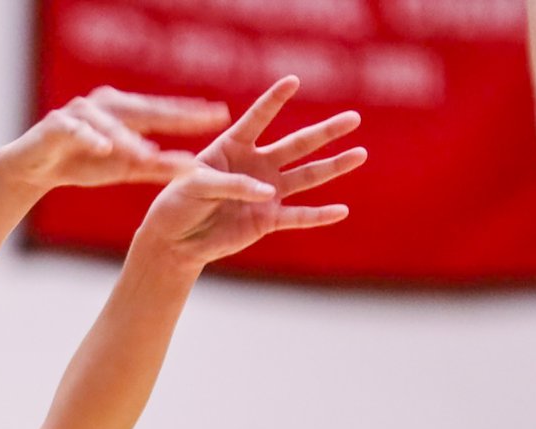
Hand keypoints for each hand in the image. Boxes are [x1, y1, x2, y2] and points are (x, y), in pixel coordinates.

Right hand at [1, 88, 272, 198]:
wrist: (32, 167)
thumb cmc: (81, 164)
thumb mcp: (122, 168)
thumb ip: (153, 166)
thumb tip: (191, 169)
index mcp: (124, 113)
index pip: (162, 111)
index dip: (189, 113)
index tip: (220, 115)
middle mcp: (105, 106)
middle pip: (143, 109)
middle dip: (172, 114)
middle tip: (199, 119)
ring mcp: (81, 113)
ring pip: (110, 123)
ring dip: (129, 137)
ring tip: (148, 152)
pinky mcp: (56, 125)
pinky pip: (76, 130)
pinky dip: (90, 137)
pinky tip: (104, 147)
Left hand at [136, 78, 367, 268]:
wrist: (175, 240)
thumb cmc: (179, 204)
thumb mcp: (196, 186)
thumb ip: (232, 184)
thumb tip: (269, 193)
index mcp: (233, 146)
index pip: (258, 118)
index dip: (274, 100)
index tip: (293, 81)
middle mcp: (256, 165)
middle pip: (297, 145)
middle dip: (325, 132)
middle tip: (353, 118)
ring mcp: (266, 192)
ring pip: (306, 177)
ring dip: (333, 167)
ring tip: (360, 154)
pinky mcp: (267, 220)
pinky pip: (297, 217)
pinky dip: (318, 216)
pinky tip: (341, 210)